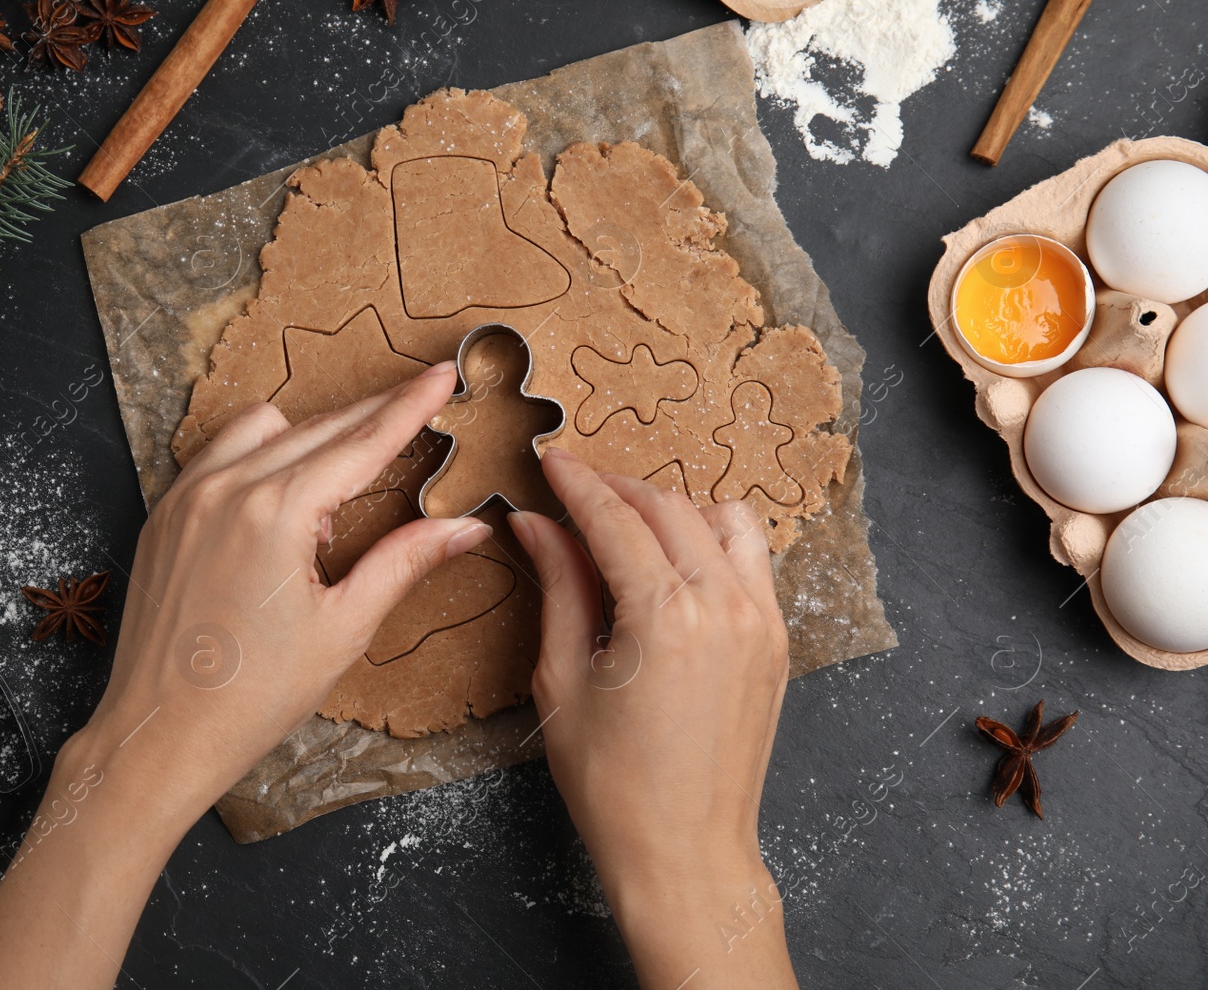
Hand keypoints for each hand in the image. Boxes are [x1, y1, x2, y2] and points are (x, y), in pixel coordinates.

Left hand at [0, 364, 492, 989]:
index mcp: (276, 512)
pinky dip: (261, 456)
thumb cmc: (252, 696)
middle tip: (417, 400)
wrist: (160, 736)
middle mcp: (226, 487)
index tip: (441, 374)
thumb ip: (404, 562)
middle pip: (319, 427)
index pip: (362, 442)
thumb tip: (466, 527)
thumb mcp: (343, 628)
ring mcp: (186, 495)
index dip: (410, 407)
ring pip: (265, 428)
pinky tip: (283, 499)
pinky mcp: (163, 513)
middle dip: (373, 413)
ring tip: (343, 482)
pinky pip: (219, 454)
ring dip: (312, 435)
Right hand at [508, 449, 795, 988]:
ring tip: (626, 524)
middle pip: (669, 507)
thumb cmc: (613, 784)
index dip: (576, 484)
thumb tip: (535, 525)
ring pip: (721, 520)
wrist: (685, 852)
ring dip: (672, 507)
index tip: (550, 461)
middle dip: (617, 489)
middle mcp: (725, 607)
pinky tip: (673, 561)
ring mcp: (762, 623)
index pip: (616, 519)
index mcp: (666, 617)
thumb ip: (559, 587)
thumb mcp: (563, 679)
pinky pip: (751, 560)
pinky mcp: (777, 643)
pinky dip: (712, 541)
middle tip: (574, 490)